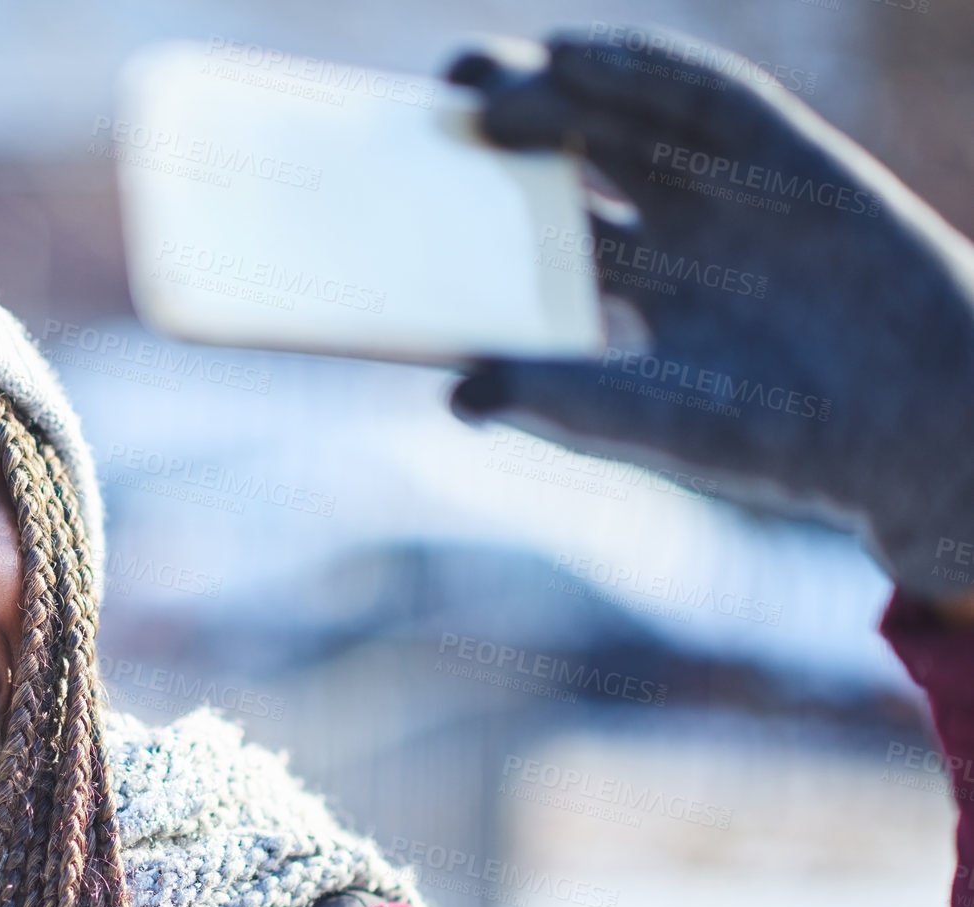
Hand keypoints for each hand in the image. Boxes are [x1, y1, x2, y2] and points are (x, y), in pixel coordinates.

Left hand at [444, 27, 973, 603]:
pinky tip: (579, 54)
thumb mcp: (662, 423)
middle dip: (501, 128)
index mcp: (626, 299)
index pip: (528, 239)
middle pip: (566, 160)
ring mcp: (723, 186)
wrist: (927, 419)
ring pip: (621, 117)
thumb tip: (455, 394)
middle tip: (431, 107)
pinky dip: (642, 69)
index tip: (398, 190)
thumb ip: (564, 403)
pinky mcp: (784, 152)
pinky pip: (704, 95)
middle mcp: (666, 232)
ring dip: (552, 86)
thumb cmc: (789, 440)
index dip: (468, 209)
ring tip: (478, 74)